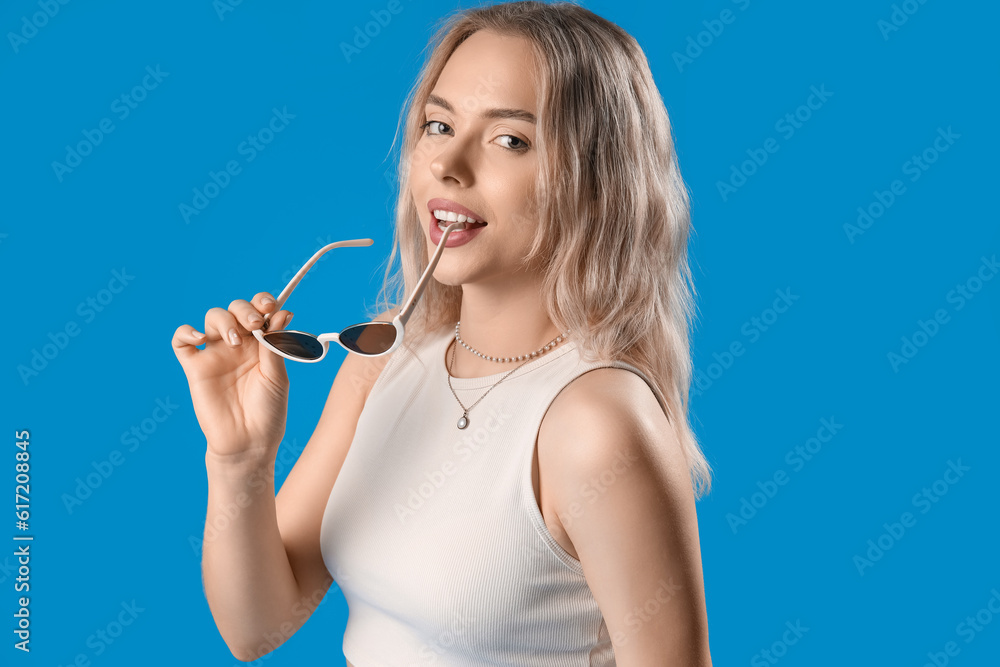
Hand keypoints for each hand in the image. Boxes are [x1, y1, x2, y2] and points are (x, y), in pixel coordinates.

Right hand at [172, 292, 293, 459]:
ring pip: (213, 318)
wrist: (249, 442)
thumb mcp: (277, 376)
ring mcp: (216, 354)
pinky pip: (181, 341)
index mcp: (263, 344)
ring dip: (224, 320)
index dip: (263, 302)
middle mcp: (240, 345)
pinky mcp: (195, 368)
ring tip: (236, 341)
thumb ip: (275, 345)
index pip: (260, 311)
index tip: (271, 308)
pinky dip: (186, 332)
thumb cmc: (268, 411)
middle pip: (236, 309)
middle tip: (255, 324)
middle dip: (245, 309)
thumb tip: (281, 313)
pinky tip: (200, 339)